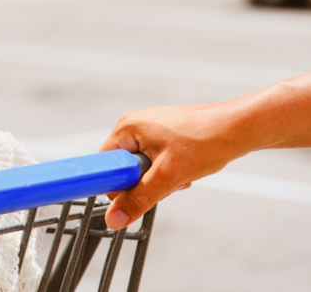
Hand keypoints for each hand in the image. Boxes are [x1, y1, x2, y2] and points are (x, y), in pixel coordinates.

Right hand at [100, 103, 236, 229]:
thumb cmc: (206, 142)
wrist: (238, 128)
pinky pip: (155, 160)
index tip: (137, 192)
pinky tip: (186, 169)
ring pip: (143, 166)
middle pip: (125, 167)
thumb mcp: (168, 177)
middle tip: (167, 182)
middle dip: (145, 182)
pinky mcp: (164, 134)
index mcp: (126, 127)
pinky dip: (169, 170)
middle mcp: (134, 124)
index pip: (105, 163)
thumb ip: (138, 199)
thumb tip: (115, 218)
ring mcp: (150, 128)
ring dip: (160, 178)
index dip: (118, 183)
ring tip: (181, 174)